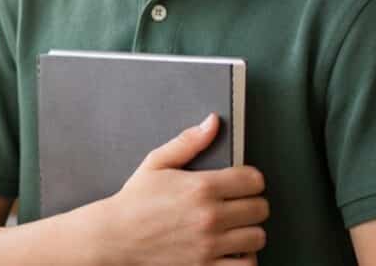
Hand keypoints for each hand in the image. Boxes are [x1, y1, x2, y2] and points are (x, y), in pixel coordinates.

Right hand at [97, 113, 268, 265]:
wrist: (115, 237)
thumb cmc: (134, 201)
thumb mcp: (157, 163)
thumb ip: (189, 141)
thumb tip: (213, 123)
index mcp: (201, 187)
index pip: (253, 180)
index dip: (251, 179)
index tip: (244, 183)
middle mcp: (209, 216)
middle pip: (260, 208)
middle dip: (253, 203)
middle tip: (240, 204)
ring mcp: (209, 244)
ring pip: (258, 237)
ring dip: (251, 231)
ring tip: (238, 227)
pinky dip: (245, 258)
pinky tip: (234, 249)